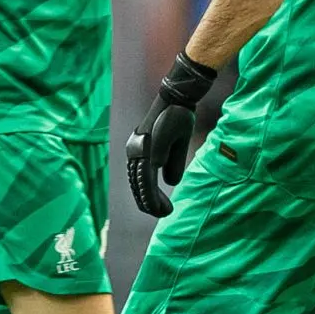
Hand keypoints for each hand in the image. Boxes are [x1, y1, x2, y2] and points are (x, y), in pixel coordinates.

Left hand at [126, 52, 216, 217]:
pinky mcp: (149, 152)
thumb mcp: (177, 145)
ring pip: (141, 186)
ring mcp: (140, 153)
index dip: (149, 197)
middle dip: (149, 204)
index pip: (140, 179)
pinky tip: (159, 206)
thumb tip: (170, 183)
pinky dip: (152, 196)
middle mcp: (135, 153)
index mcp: (141, 151)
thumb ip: (172, 164)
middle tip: (162, 214)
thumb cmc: (178, 117)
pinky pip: (147, 179)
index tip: (162, 208)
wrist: (178, 99)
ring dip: (151, 203)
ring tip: (163, 213)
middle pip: (138, 185)